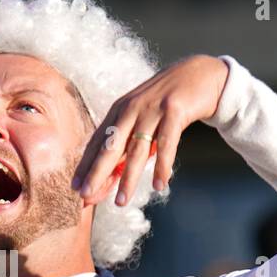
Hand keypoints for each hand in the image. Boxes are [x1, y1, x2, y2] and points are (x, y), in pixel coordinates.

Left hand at [72, 55, 228, 206]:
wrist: (201, 74)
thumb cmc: (168, 103)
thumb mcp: (143, 117)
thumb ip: (129, 141)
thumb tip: (112, 175)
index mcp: (120, 109)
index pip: (98, 141)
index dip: (86, 164)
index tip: (75, 186)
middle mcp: (132, 108)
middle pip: (110, 146)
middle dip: (96, 172)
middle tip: (85, 195)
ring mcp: (153, 109)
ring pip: (136, 150)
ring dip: (128, 178)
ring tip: (120, 202)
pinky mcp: (175, 111)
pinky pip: (166, 144)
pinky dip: (162, 166)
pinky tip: (158, 185)